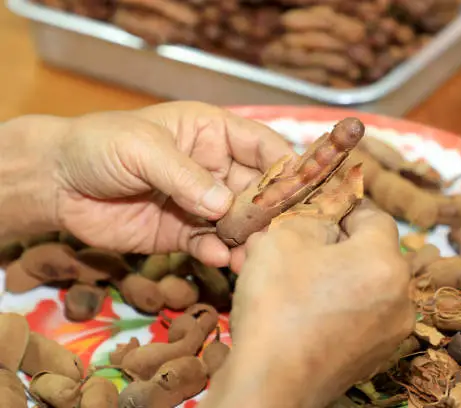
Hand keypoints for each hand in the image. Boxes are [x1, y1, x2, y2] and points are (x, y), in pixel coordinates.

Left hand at [49, 102, 291, 265]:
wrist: (56, 183)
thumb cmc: (100, 146)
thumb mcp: (143, 149)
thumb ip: (185, 176)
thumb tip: (224, 206)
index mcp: (213, 132)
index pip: (262, 145)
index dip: (285, 166)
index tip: (303, 191)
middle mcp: (215, 167)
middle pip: (257, 189)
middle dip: (270, 211)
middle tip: (282, 235)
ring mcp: (199, 202)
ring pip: (238, 221)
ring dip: (249, 238)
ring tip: (256, 256)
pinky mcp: (182, 232)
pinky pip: (210, 243)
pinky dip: (218, 252)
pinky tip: (220, 258)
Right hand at [202, 201, 414, 407]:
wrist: (269, 383)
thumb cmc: (276, 305)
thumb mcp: (283, 238)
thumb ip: (311, 216)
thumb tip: (325, 222)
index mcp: (385, 261)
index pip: (374, 216)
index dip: (345, 209)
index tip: (319, 213)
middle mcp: (401, 296)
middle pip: (374, 253)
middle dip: (341, 245)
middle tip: (304, 249)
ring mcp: (392, 331)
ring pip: (369, 285)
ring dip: (342, 276)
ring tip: (303, 282)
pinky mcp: (377, 357)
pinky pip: (364, 316)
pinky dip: (344, 307)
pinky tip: (311, 313)